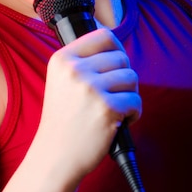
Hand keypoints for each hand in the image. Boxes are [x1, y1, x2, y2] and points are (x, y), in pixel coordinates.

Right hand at [39, 29, 140, 182]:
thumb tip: (116, 47)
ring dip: (129, 94)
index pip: (103, 35)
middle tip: (113, 94)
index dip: (116, 48)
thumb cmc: (62, 120)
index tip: (116, 62)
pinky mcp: (107, 108)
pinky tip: (120, 122)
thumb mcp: (60, 80)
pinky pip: (136, 101)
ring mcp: (91, 88)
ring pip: (131, 77)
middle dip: (123, 77)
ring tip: (115, 109)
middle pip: (121, 57)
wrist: (55, 155)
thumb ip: (82, 61)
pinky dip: (134, 113)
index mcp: (62, 59)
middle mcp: (75, 70)